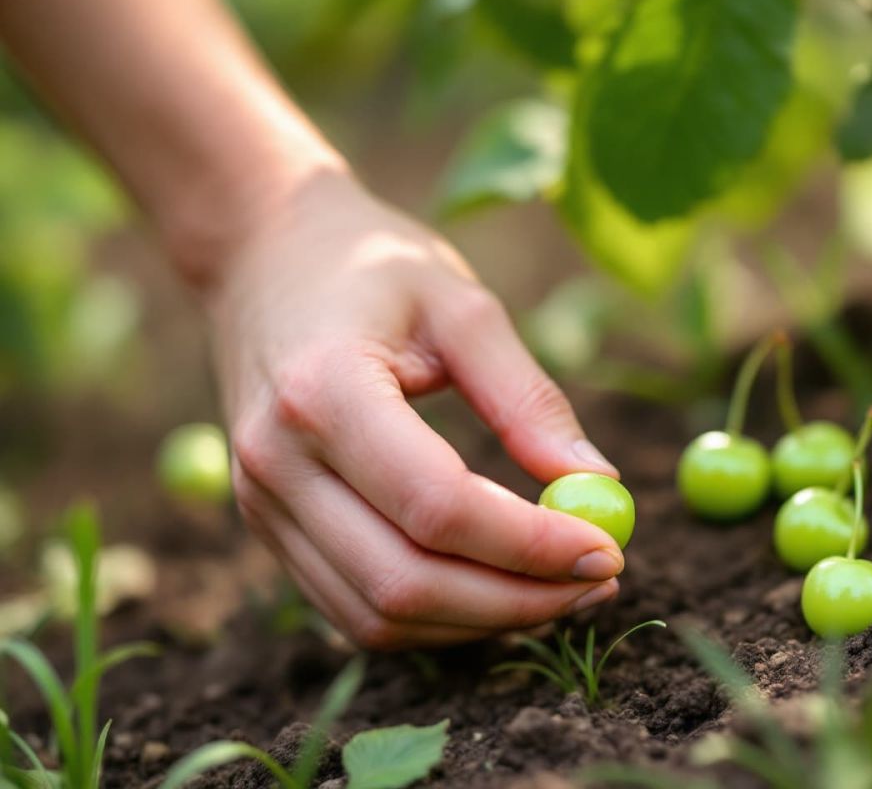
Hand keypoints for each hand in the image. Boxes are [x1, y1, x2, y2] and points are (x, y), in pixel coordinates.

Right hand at [205, 169, 624, 648]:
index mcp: (324, 392)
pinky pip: (354, 608)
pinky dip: (435, 617)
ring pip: (378, 616)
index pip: (438, 506)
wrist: (260, 254)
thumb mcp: (462, 306)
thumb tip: (600, 483)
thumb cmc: (369, 263)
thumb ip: (527, 397)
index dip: (531, 545)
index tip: (607, 550)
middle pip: (406, 581)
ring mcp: (261, 504)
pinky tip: (495, 586)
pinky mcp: (267, 526)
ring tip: (560, 590)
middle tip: (600, 582)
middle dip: (517, 600)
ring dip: (480, 620)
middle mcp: (277, 463)